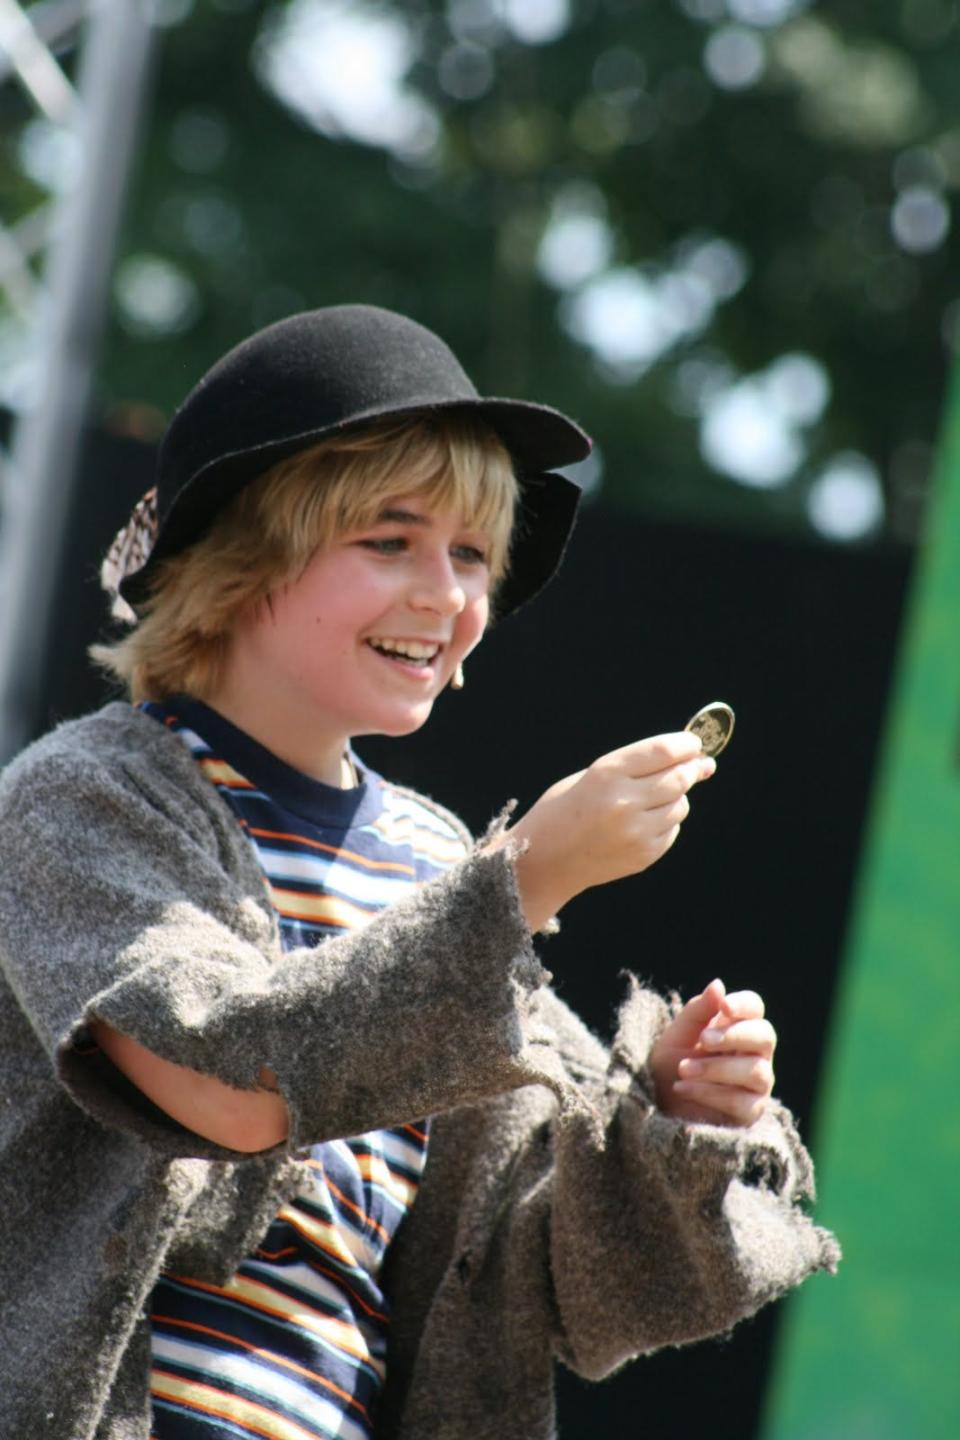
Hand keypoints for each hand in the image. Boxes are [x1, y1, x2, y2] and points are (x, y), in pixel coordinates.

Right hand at [501, 733, 715, 930]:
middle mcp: (624, 803)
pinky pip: (672, 830)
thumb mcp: (591, 776)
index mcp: (606, 774)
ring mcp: (636, 832)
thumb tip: (695, 762)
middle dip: (693, 768)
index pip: (664, 751)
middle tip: (699, 765)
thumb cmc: (565, 810)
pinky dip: (666, 821)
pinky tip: (642, 821)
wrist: (543, 861)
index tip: (695, 742)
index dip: (687, 744)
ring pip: (680, 805)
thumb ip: (637, 767)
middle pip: (680, 778)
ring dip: (677, 796)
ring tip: (652, 798)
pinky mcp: (644, 855)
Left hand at [650, 978, 775, 1126]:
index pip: (754, 1008)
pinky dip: (711, 1093)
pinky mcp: (751, 1112)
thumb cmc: (671, 1065)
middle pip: (765, 1036)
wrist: (658, 1105)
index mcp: (737, 1027)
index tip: (723, 1007)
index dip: (743, 1005)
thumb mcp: (676, 1036)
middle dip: (734, 1036)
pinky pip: (742, 1102)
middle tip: (703, 1039)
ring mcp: (757, 1084)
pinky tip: (684, 1089)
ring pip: (755, 1070)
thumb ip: (697, 1012)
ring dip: (716, 1068)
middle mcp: (755, 1053)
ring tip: (684, 1069)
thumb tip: (718, 985)